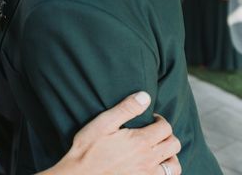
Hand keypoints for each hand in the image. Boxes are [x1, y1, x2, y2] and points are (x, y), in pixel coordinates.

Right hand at [55, 92, 180, 174]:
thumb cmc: (88, 148)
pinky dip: (165, 171)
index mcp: (140, 141)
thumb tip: (145, 96)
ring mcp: (148, 174)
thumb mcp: (104, 123)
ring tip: (158, 150)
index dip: (159, 120)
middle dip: (167, 134)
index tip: (151, 119)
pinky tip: (154, 166)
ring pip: (174, 165)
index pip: (165, 127)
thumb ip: (126, 109)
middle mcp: (148, 159)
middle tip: (154, 132)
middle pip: (174, 144)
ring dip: (170, 155)